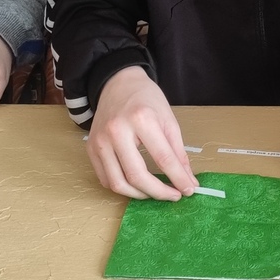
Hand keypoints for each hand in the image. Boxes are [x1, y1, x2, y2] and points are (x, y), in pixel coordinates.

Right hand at [87, 66, 197, 200]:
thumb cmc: (146, 99)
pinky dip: (122, 187)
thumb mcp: (168, 120)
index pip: (162, 158)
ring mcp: (100, 141)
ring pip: (117, 183)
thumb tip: (188, 181)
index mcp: (141, 119)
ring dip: (139, 194)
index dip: (177, 178)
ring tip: (154, 192)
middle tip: (173, 196)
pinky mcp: (90, 148)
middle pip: (136, 175)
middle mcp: (116, 131)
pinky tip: (136, 184)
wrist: (117, 83)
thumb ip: (178, 152)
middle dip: (158, 192)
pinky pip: (105, 179)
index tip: (189, 190)